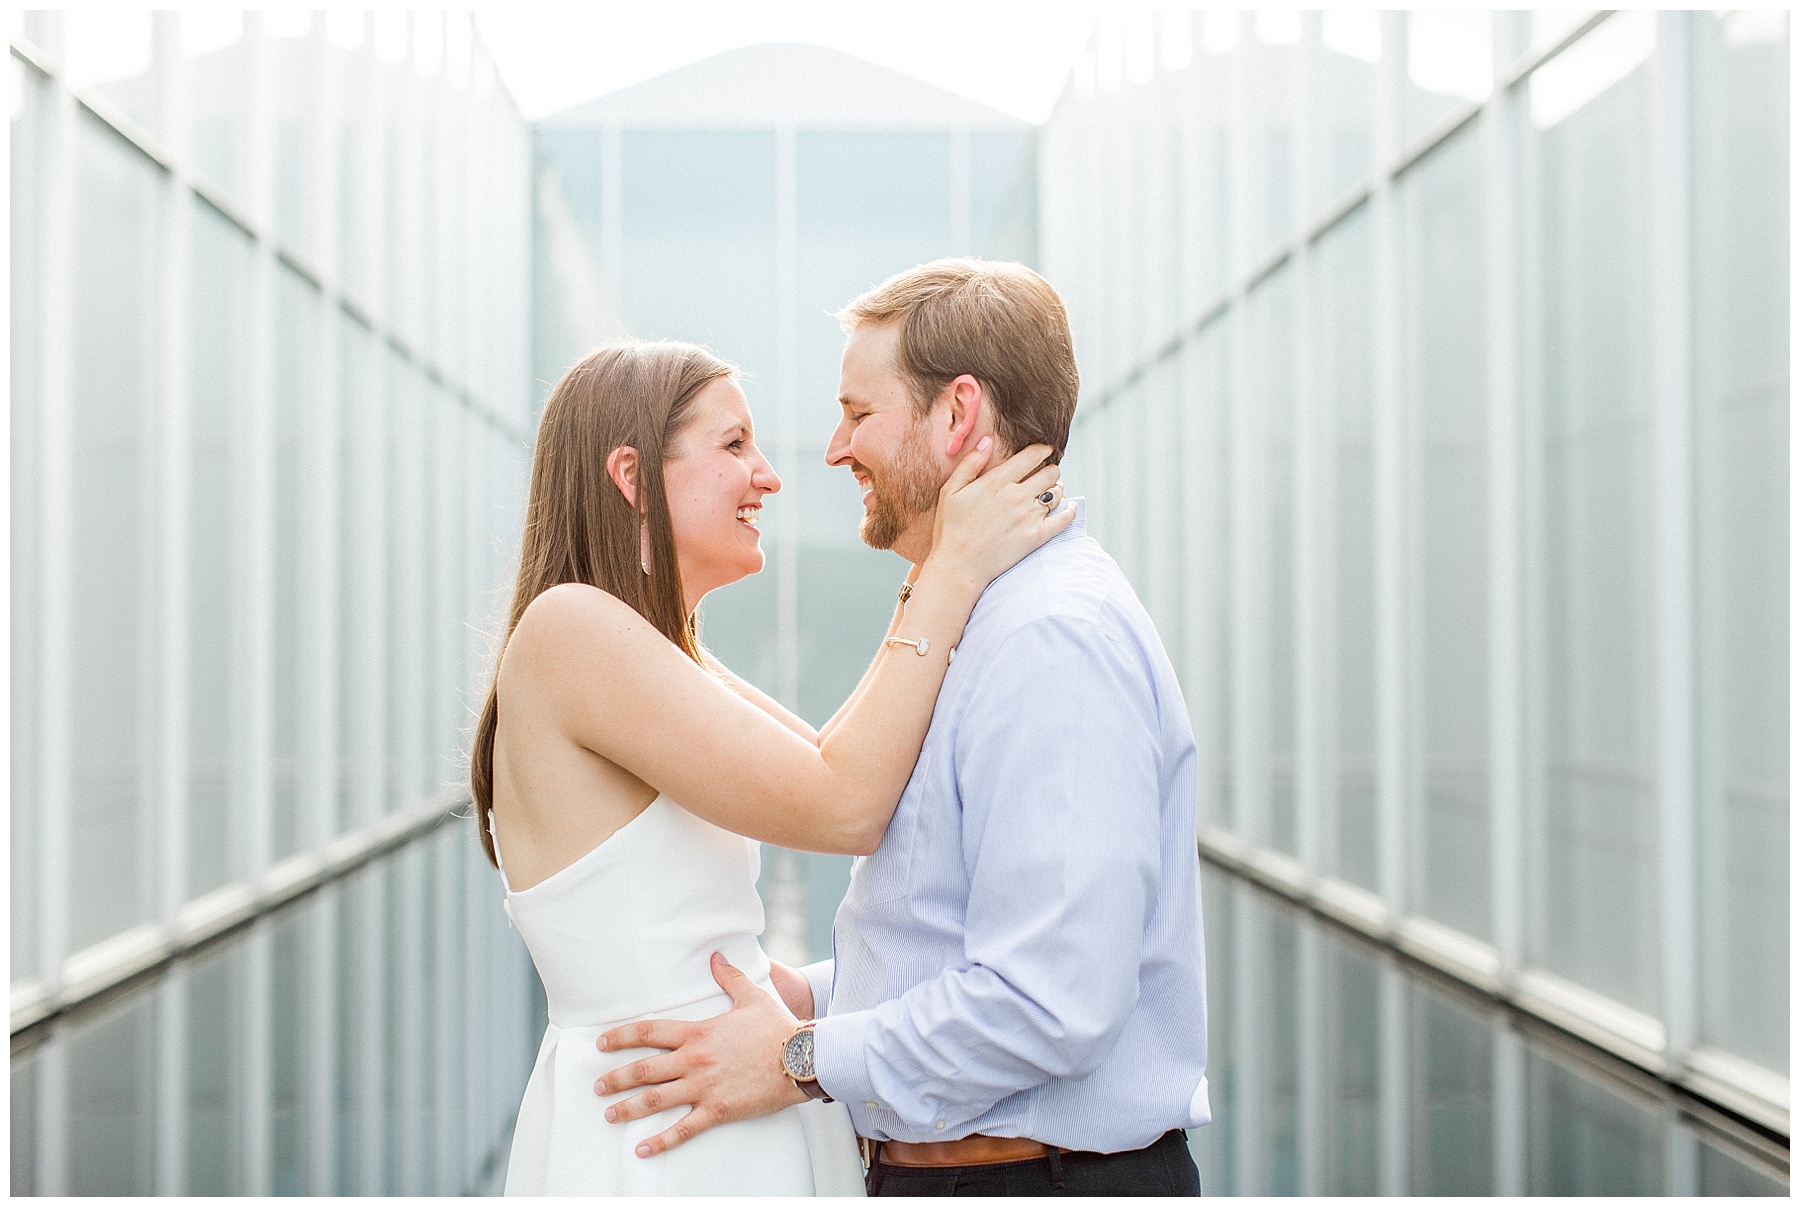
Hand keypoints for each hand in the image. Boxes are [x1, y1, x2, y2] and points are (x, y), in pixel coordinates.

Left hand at [595, 953, 806, 1157]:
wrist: (802, 1057)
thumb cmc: (777, 1027)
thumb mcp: (751, 996)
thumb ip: (730, 977)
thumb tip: (715, 956)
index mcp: (698, 1032)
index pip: (649, 1031)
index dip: (621, 1036)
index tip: (602, 1043)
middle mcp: (694, 1059)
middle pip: (644, 1069)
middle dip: (616, 1077)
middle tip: (597, 1085)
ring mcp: (704, 1086)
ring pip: (656, 1099)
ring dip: (628, 1107)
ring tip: (609, 1114)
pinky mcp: (718, 1109)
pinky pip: (684, 1128)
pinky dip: (661, 1140)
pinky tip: (642, 1149)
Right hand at [927, 440, 1071, 589]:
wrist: (958, 566)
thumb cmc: (950, 529)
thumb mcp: (950, 491)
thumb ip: (970, 463)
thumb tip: (988, 440)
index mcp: (997, 481)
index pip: (1031, 456)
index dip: (1043, 449)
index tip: (1046, 449)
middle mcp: (1017, 495)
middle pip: (1050, 473)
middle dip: (1050, 470)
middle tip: (1046, 473)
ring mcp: (1029, 516)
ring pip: (1057, 493)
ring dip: (1056, 489)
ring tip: (1050, 492)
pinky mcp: (1037, 536)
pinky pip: (1064, 519)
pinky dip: (1070, 511)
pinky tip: (1069, 507)